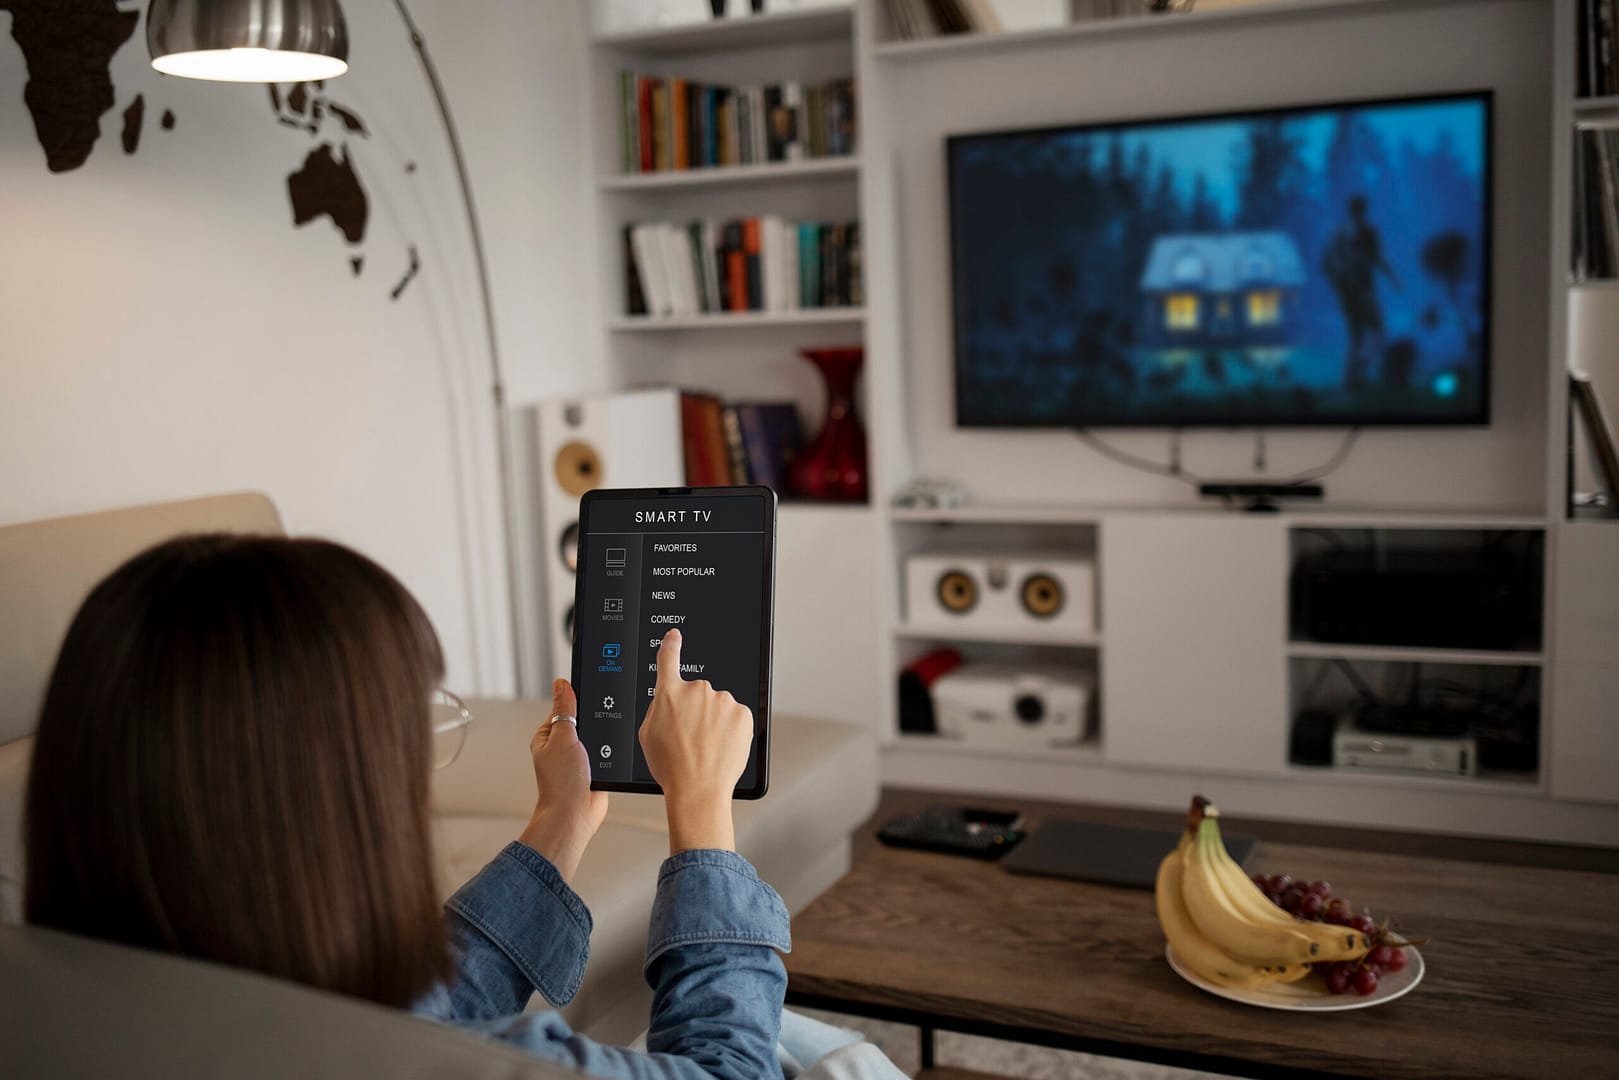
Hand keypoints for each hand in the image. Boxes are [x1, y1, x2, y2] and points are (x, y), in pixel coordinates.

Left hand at [518, 678, 608, 881]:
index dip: (578, 699)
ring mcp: (578, 758)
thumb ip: (565, 709)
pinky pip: (606, 751)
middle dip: (594, 720)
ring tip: (604, 741)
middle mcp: (561, 746)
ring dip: (603, 737)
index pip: (564, 707)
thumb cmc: (561, 783)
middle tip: (600, 721)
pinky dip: (611, 750)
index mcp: (547, 735)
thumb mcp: (563, 737)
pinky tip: (614, 751)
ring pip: (597, 735)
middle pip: (583, 720)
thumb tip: (561, 683)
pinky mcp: (595, 768)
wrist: (576, 815)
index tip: (593, 691)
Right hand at [637, 629, 753, 853]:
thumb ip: (657, 709)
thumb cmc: (671, 766)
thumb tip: (668, 702)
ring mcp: (722, 700)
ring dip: (715, 721)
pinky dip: (731, 729)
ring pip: (718, 706)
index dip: (671, 644)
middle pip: (697, 694)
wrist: (698, 788)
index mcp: (669, 694)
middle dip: (696, 710)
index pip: (668, 659)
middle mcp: (697, 690)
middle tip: (691, 737)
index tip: (674, 636)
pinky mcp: (742, 713)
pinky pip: (735, 717)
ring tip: (707, 746)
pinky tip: (722, 746)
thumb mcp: (647, 735)